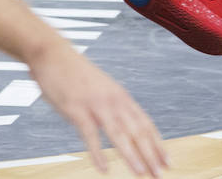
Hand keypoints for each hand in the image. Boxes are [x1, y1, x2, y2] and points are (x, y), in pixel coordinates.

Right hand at [25, 43, 168, 175]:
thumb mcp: (102, 89)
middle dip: (150, 154)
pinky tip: (104, 169)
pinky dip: (98, 153)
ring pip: (119, 133)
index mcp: (121, 97)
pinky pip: (90, 135)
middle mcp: (114, 100)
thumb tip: (124, 124)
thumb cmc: (77, 76)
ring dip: (131, 155)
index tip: (167, 161)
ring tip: (141, 172)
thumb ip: (113, 105)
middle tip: (160, 173)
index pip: (145, 124)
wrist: (54, 55)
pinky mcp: (77, 110)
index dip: (157, 143)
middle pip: (137, 131)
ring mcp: (96, 105)